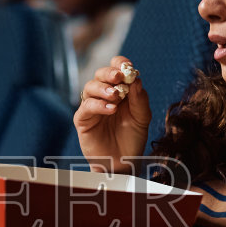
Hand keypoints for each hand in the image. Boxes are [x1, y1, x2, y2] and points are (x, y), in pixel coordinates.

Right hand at [73, 56, 150, 173]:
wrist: (123, 162)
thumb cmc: (133, 139)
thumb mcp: (142, 118)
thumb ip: (140, 99)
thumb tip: (136, 79)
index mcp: (120, 89)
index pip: (116, 68)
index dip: (120, 63)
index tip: (127, 66)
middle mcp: (104, 95)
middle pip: (101, 74)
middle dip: (110, 73)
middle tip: (119, 77)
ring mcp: (92, 106)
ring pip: (90, 87)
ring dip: (103, 88)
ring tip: (116, 96)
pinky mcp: (83, 119)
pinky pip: (86, 107)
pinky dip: (98, 105)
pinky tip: (111, 109)